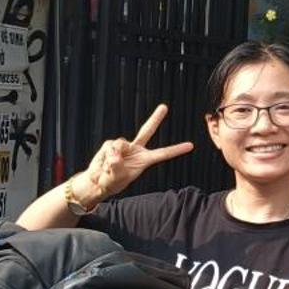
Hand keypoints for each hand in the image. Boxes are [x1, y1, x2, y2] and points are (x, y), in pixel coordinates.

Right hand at [79, 103, 193, 203]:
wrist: (97, 181)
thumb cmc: (111, 182)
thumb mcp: (117, 178)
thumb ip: (117, 165)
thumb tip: (115, 153)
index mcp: (145, 160)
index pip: (163, 153)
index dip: (176, 149)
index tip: (190, 146)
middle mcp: (136, 150)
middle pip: (147, 131)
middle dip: (155, 118)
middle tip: (164, 106)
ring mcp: (124, 146)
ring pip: (121, 144)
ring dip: (114, 156)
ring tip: (109, 168)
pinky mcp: (111, 144)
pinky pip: (110, 146)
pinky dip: (106, 156)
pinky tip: (104, 163)